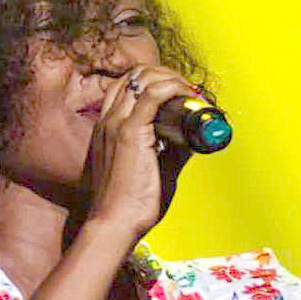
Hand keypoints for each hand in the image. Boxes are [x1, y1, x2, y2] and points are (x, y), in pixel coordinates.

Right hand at [68, 63, 199, 247]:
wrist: (114, 224)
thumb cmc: (129, 205)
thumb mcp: (153, 170)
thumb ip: (171, 152)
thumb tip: (193, 140)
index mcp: (107, 128)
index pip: (127, 86)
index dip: (155, 82)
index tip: (179, 93)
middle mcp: (109, 120)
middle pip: (136, 75)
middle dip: (167, 75)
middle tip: (189, 91)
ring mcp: (117, 123)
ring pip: (144, 77)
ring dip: (173, 78)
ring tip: (192, 94)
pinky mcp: (130, 132)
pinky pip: (154, 94)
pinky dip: (175, 88)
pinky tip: (189, 97)